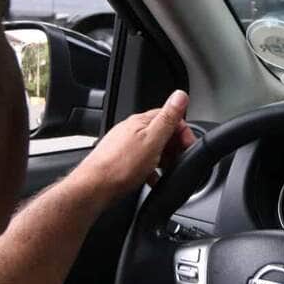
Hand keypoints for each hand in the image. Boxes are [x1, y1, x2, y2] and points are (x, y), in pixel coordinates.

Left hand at [68, 90, 196, 204]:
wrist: (94, 188)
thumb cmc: (121, 166)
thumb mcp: (152, 141)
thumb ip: (168, 118)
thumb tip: (180, 95)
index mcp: (140, 122)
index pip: (169, 116)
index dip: (183, 131)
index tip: (188, 146)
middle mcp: (131, 130)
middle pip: (161, 132)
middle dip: (174, 146)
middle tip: (178, 161)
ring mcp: (124, 144)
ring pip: (151, 148)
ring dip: (163, 159)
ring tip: (165, 172)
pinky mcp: (120, 160)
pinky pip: (141, 161)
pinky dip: (150, 170)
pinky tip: (151, 179)